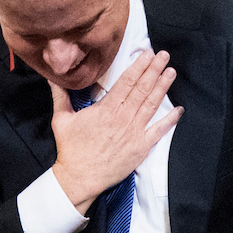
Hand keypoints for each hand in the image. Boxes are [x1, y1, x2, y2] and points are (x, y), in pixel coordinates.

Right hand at [49, 50, 181, 211]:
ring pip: (151, 105)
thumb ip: (60, 95)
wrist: (80, 178)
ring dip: (162, 87)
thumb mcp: (61, 119)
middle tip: (164, 56)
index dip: (139, 66)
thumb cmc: (70, 150)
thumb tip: (53, 77)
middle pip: (142, 89)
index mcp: (106, 109)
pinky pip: (159, 131)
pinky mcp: (141, 148)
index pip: (126, 82)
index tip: (147, 54)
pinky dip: (170, 120)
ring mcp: (134, 133)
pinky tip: (178, 109)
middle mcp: (123, 118)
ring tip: (171, 72)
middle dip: (154, 70)